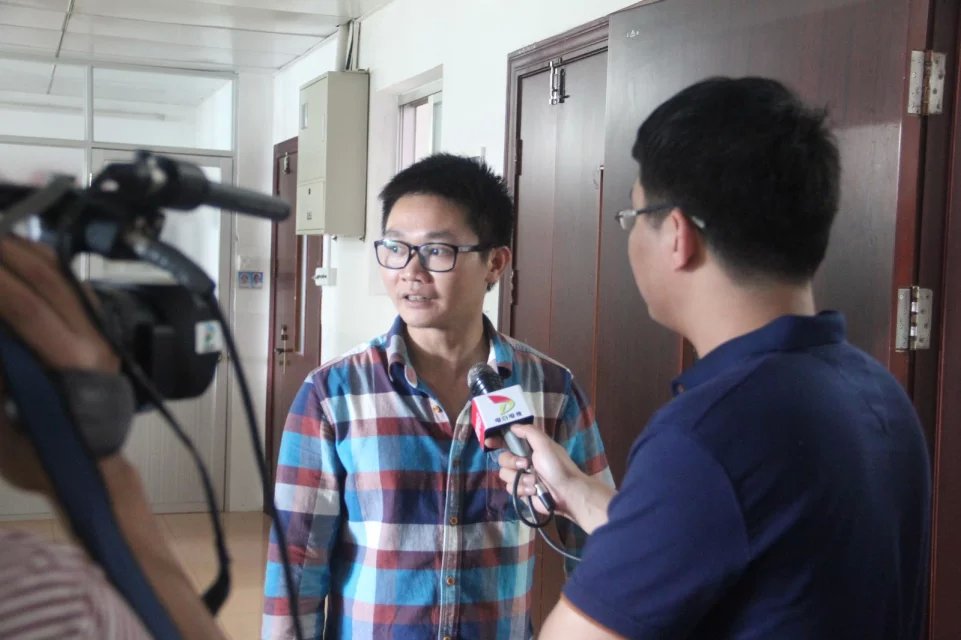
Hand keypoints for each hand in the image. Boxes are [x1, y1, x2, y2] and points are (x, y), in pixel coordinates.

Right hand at [0, 237, 117, 489]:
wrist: (89, 468)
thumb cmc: (40, 456)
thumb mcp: (3, 427)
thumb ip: (1, 374)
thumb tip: (1, 341)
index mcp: (72, 363)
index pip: (28, 307)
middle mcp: (94, 340)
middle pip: (48, 280)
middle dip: (5, 255)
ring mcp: (102, 333)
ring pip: (64, 277)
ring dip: (24, 252)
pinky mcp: (101, 332)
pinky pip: (74, 286)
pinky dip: (44, 264)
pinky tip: (20, 255)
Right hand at [496, 424, 587, 520]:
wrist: (566, 493)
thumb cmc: (557, 466)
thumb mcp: (545, 444)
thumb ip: (529, 432)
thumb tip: (513, 426)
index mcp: (530, 447)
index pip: (509, 440)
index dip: (497, 440)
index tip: (488, 442)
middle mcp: (524, 460)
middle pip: (503, 458)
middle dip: (512, 462)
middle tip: (525, 465)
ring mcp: (522, 476)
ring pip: (505, 474)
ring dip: (520, 478)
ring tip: (534, 482)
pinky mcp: (522, 491)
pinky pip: (510, 488)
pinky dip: (521, 489)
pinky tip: (533, 491)